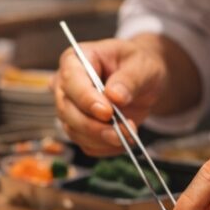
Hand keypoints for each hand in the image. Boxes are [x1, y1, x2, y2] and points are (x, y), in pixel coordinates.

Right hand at [53, 38, 166, 155]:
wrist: (144, 80)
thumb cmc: (138, 64)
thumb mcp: (140, 65)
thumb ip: (128, 79)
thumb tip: (115, 96)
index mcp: (75, 60)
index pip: (71, 81)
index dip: (86, 99)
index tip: (107, 112)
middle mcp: (66, 86)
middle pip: (67, 111)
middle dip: (94, 126)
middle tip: (121, 132)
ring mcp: (70, 109)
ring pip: (74, 131)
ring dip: (102, 139)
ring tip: (129, 135)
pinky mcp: (80, 128)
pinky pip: (86, 145)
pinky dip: (106, 148)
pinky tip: (124, 141)